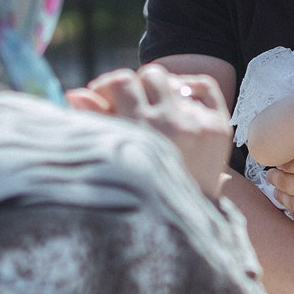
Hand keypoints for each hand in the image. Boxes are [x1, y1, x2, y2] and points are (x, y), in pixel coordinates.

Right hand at [70, 64, 231, 197]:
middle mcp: (173, 122)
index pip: (122, 81)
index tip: (102, 97)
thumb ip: (95, 122)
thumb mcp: (114, 157)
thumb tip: (74, 93)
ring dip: (159, 90)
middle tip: (129, 105)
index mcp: (141, 129)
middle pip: (150, 76)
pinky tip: (178, 101)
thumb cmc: (141, 189)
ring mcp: (199, 123)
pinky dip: (189, 86)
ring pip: (173, 81)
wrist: (187, 217)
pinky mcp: (219, 126)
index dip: (107, 85)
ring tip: (153, 109)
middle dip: (135, 87)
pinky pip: (203, 85)